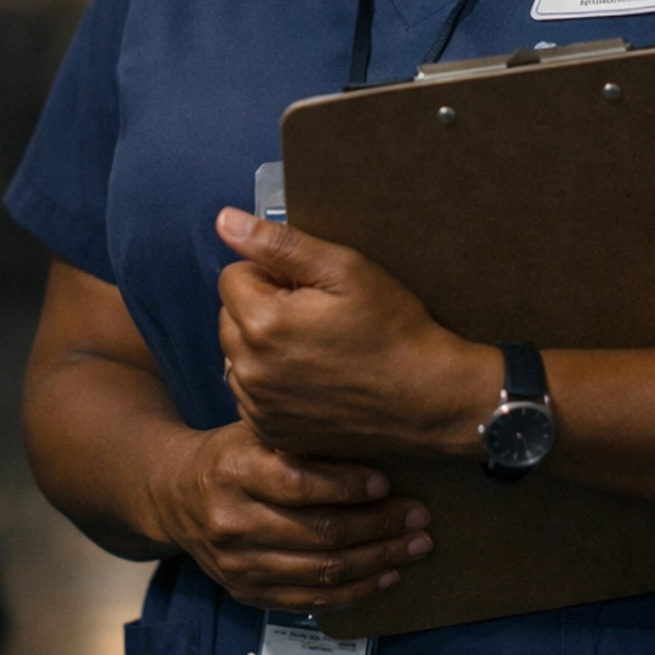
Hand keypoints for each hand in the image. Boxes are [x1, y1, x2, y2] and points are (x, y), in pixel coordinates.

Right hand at [148, 416, 432, 609]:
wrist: (174, 496)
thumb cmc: (231, 456)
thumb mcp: (255, 432)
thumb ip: (301, 439)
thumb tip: (376, 440)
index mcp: (233, 472)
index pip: (297, 484)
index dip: (348, 486)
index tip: (387, 482)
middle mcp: (232, 522)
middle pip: (319, 534)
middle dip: (380, 527)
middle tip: (419, 517)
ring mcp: (238, 565)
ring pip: (322, 572)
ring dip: (379, 561)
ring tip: (416, 546)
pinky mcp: (247, 593)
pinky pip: (311, 599)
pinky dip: (356, 591)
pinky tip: (387, 575)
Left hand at [216, 208, 495, 462]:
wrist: (429, 399)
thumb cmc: (393, 329)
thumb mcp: (345, 269)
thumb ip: (279, 243)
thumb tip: (225, 221)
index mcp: (264, 323)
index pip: (232, 277)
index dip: (270, 274)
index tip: (308, 288)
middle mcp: (251, 370)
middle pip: (229, 318)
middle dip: (261, 309)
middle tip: (314, 317)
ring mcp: (260, 408)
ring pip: (237, 357)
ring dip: (262, 348)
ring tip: (314, 349)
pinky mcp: (272, 433)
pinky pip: (251, 395)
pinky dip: (271, 383)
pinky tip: (311, 379)